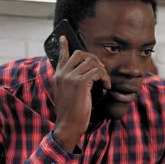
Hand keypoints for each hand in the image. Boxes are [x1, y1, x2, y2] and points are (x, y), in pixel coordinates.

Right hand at [51, 36, 110, 150]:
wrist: (68, 125)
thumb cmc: (71, 113)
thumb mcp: (67, 94)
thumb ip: (71, 82)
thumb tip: (85, 75)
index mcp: (58, 76)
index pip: (61, 56)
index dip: (63, 46)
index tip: (63, 37)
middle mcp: (62, 74)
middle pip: (81, 54)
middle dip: (94, 59)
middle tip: (102, 70)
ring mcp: (70, 77)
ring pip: (92, 62)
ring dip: (103, 71)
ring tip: (105, 82)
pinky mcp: (80, 82)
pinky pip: (98, 72)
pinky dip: (105, 78)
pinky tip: (106, 87)